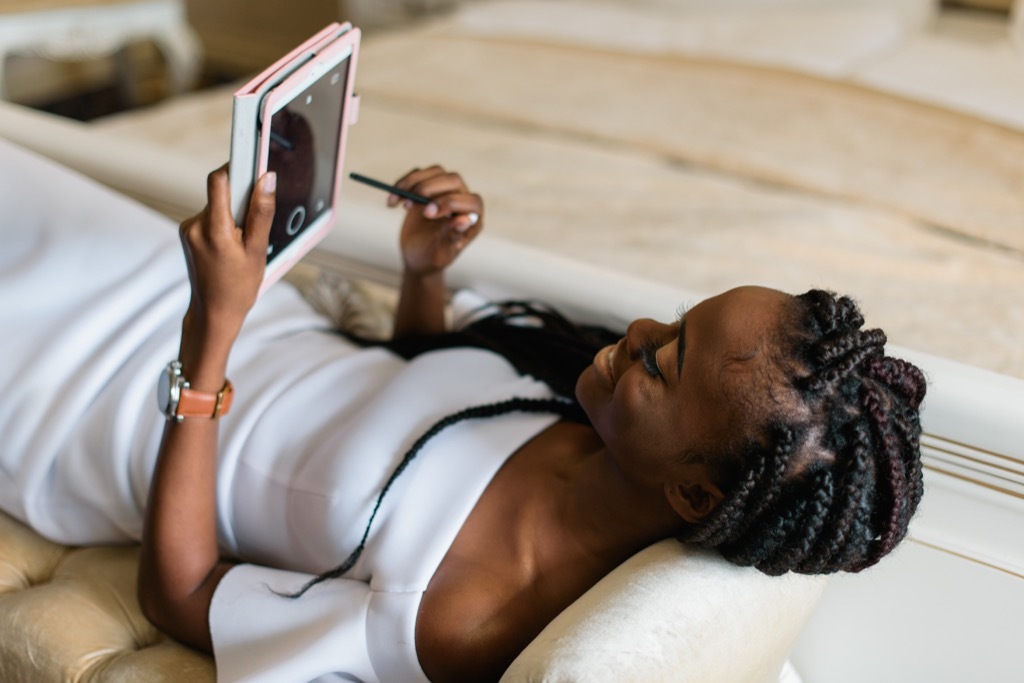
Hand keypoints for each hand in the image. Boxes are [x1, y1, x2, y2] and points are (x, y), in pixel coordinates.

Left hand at [178, 166, 275, 341]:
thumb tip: (267, 179)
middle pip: (221, 192)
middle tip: (254, 225)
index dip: (236, 167)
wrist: (213, 312)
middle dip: (241, 200)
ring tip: (242, 243)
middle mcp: (195, 225)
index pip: (219, 180)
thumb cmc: (239, 286)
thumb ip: (261, 212)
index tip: (252, 160)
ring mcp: (188, 229)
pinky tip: (232, 246)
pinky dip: (225, 223)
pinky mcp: (188, 233)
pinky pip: (211, 216)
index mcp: (213, 229)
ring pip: (217, 205)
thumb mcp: (257, 250)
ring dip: (233, 214)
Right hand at [390, 165, 483, 275]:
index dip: (450, 202)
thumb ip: (453, 236)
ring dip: (413, 182)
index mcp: (473, 218)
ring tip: (398, 202)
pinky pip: (419, 174)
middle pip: (453, 180)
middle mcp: (463, 201)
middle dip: (429, 188)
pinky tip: (393, 201)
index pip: (471, 201)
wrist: (418, 256)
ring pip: (436, 172)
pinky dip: (403, 183)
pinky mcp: (429, 187)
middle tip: (409, 206)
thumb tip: (465, 220)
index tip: (427, 214)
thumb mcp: (442, 252)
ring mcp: (446, 191)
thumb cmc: (434, 258)